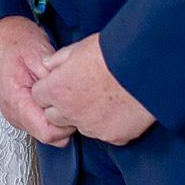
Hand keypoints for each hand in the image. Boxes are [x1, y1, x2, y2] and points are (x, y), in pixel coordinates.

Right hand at [0, 16, 73, 146]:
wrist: (1, 34)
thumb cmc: (17, 42)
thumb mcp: (42, 58)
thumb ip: (56, 86)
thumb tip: (72, 106)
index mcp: (16, 101)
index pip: (47, 133)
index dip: (66, 124)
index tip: (74, 106)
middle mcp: (13, 112)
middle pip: (48, 136)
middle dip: (64, 122)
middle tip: (72, 99)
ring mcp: (14, 113)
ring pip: (45, 132)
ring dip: (57, 118)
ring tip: (62, 96)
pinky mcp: (19, 111)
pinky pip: (40, 123)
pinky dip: (50, 114)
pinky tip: (54, 98)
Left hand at [34, 33, 154, 145]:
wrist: (144, 68)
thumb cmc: (114, 54)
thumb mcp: (79, 47)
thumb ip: (58, 60)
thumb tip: (49, 64)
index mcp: (57, 89)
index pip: (39, 96)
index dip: (49, 89)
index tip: (59, 84)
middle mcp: (70, 112)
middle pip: (54, 116)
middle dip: (62, 107)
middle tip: (81, 93)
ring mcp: (92, 127)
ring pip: (80, 126)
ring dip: (86, 116)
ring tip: (104, 98)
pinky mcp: (113, 136)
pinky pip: (106, 133)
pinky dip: (110, 124)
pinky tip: (120, 108)